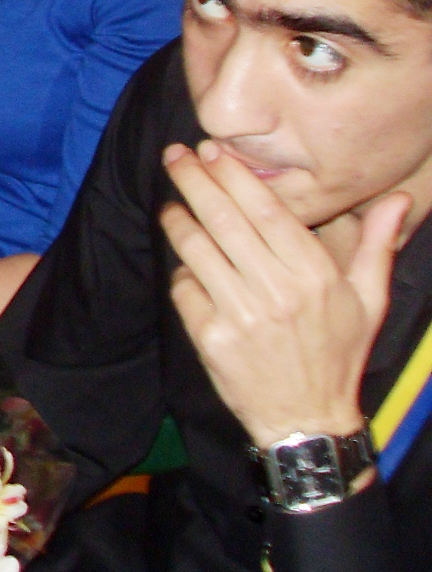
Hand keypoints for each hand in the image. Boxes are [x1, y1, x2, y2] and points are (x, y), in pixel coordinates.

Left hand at [160, 140, 409, 446]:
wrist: (308, 421)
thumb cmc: (338, 353)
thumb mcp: (368, 301)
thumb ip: (377, 245)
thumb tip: (398, 200)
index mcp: (315, 276)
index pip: (267, 212)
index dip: (235, 176)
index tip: (211, 151)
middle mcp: (278, 291)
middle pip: (225, 221)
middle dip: (195, 181)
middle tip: (174, 156)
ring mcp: (242, 315)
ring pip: (197, 250)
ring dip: (179, 220)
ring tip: (172, 205)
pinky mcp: (213, 338)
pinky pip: (185, 290)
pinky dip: (182, 275)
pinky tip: (186, 268)